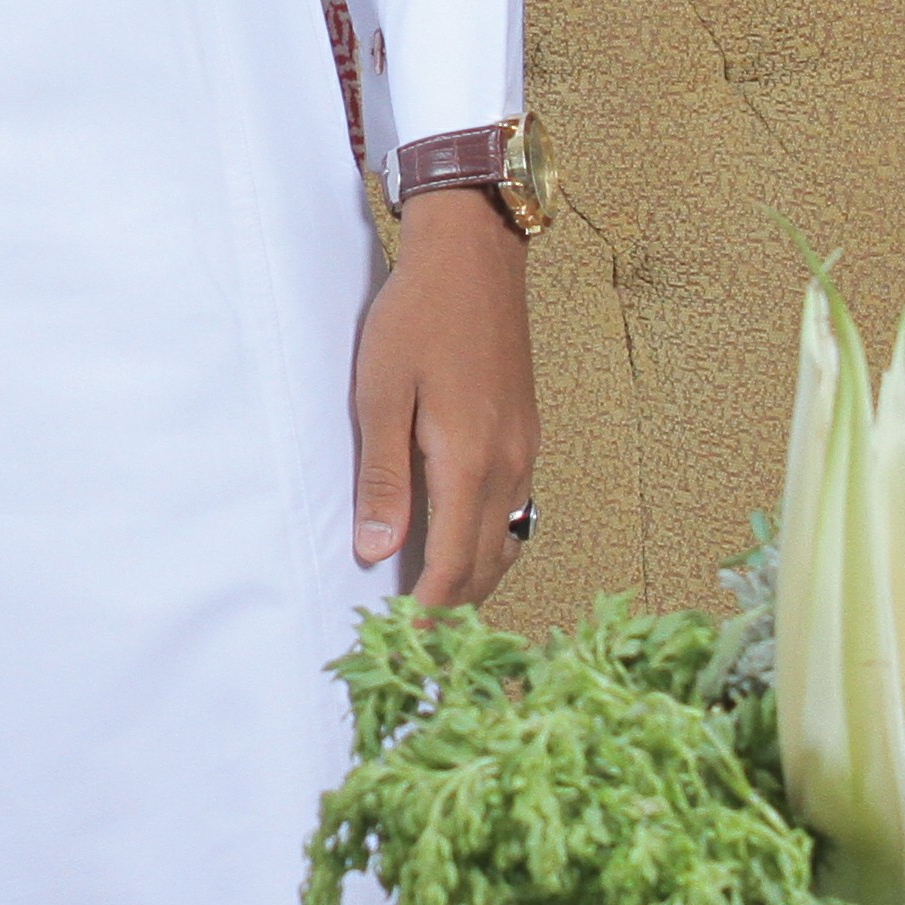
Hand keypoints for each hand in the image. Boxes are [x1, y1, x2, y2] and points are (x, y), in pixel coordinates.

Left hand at [352, 189, 540, 607]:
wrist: (474, 257)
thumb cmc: (416, 317)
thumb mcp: (380, 394)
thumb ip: (383, 477)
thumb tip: (378, 551)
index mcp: (469, 462)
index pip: (453, 565)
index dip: (428, 612)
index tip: (405, 648)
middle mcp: (508, 466)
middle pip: (485, 564)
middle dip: (452, 608)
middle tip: (417, 642)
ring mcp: (524, 450)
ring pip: (506, 541)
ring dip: (474, 579)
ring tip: (435, 605)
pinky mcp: (526, 434)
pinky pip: (514, 510)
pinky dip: (490, 543)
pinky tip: (462, 543)